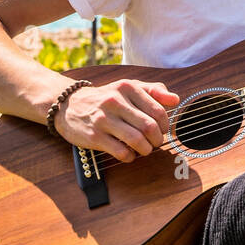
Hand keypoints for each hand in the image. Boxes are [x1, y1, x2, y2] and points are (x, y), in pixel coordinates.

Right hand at [54, 79, 179, 162]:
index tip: (162, 130)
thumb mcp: (128, 87)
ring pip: (137, 140)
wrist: (69, 104)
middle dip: (157, 140)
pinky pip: (121, 152)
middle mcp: (115, 101)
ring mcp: (103, 119)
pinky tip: (129, 154)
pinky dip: (130, 157)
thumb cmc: (105, 98)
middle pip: (149, 127)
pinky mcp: (94, 136)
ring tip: (144, 149)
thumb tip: (175, 99)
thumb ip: (153, 90)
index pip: (158, 110)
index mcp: (127, 87)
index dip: (165, 125)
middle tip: (155, 142)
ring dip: (146, 149)